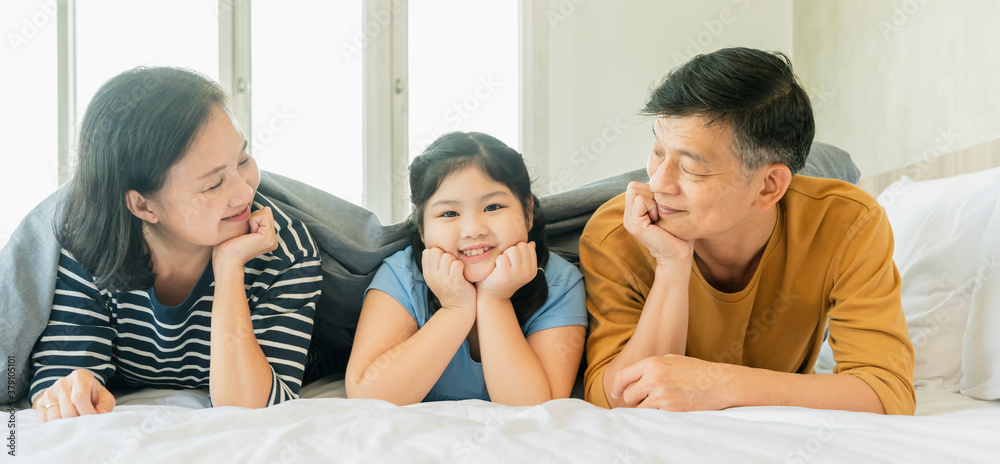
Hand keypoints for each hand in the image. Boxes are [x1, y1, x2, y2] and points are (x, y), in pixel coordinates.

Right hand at [33, 369, 114, 422]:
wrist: (75, 391)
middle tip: (84, 422)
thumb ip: (105, 405)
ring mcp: (49, 393)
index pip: (79, 397)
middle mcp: (62, 383)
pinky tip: (63, 423)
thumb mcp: (103, 397)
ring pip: (55, 417)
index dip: (87, 412)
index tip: (93, 420)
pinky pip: (44, 420)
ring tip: (74, 422)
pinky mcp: (40, 402)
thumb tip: (101, 414)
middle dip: (78, 421)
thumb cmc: (92, 395)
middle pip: (67, 411)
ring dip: (66, 424)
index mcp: (80, 377)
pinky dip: (54, 426)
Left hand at [213, 206, 278, 268]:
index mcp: (268, 239)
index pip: (265, 214)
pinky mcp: (268, 237)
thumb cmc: (227, 245)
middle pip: (266, 212)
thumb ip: (254, 219)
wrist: (225, 259)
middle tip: (244, 234)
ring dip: (252, 220)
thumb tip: (265, 208)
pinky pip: (262, 216)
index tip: (244, 233)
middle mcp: (273, 239)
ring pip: (266, 213)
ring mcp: (272, 239)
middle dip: (253, 218)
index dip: (251, 218)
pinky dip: (252, 221)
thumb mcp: (243, 229)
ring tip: (246, 235)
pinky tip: (247, 235)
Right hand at [422, 247, 476, 313]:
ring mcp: (443, 279)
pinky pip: (457, 264)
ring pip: (448, 256)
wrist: (458, 309)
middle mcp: (432, 276)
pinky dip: (461, 267)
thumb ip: (432, 263)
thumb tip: (432, 247)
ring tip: (457, 271)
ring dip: (455, 261)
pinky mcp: (455, 282)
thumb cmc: (449, 289)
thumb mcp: (435, 277)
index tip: (443, 262)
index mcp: (427, 273)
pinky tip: (462, 274)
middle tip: (451, 266)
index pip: (428, 251)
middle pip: (437, 251)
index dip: (438, 253)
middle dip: (446, 255)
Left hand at [477, 241, 537, 299]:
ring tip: (502, 265)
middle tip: (507, 262)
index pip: (529, 247)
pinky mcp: (505, 274)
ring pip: (512, 250)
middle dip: (511, 251)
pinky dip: (497, 261)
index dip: (518, 249)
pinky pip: (501, 257)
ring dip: (504, 255)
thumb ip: (526, 255)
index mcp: (532, 269)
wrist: (494, 296)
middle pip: (521, 246)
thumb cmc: (505, 278)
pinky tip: (496, 270)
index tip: (513, 260)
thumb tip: (531, 243)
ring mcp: (517, 273)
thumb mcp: (519, 268)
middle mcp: (528, 272)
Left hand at [611, 354, 734, 410]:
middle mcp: (654, 378)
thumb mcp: (670, 360)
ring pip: (638, 408)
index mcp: (652, 363)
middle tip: (645, 399)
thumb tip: (631, 377)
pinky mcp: (670, 409)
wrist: (719, 382)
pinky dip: (656, 414)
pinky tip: (667, 408)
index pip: (623, 377)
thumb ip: (650, 367)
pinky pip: (652, 416)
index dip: (617, 387)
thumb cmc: (696, 371)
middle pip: (628, 395)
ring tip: (660, 402)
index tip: (616, 393)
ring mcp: (661, 394)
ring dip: (645, 408)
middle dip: (633, 399)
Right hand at [623, 182, 693, 264]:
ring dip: (653, 200)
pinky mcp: (633, 225)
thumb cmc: (678, 233)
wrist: (679, 255)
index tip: (662, 209)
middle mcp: (628, 215)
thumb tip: (661, 178)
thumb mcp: (667, 209)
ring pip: (635, 189)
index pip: (635, 186)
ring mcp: (628, 220)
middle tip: (660, 212)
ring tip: (659, 216)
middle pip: (633, 185)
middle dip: (651, 194)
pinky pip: (642, 200)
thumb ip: (658, 196)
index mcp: (634, 212)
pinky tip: (658, 221)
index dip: (651, 191)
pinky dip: (653, 206)